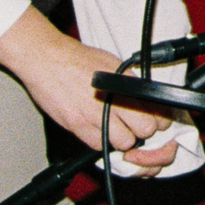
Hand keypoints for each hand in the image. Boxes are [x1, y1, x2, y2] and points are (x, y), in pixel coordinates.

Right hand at [0, 7, 180, 174]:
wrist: (46, 59)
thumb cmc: (77, 59)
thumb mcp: (114, 64)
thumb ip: (132, 83)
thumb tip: (148, 98)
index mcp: (126, 83)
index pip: (157, 111)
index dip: (158, 119)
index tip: (154, 120)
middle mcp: (114, 99)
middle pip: (145, 130)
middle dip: (143, 131)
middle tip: (135, 126)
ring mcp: (95, 114)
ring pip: (124, 142)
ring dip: (123, 139)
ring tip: (116, 128)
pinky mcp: (77, 125)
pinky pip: (99, 145)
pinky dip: (102, 142)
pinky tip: (99, 130)